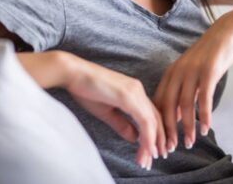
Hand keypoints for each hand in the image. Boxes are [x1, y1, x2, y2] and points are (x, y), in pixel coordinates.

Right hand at [62, 54, 166, 170]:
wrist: (73, 73)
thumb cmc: (86, 90)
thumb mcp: (107, 112)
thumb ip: (122, 124)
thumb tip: (136, 137)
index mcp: (134, 92)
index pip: (151, 116)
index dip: (154, 134)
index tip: (153, 152)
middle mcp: (139, 90)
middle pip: (156, 119)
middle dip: (158, 141)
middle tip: (156, 158)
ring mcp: (135, 92)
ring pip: (152, 121)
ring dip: (153, 142)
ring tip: (151, 159)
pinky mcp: (129, 96)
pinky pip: (144, 120)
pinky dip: (148, 136)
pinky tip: (148, 149)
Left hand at [151, 10, 232, 150]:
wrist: (228, 31)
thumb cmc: (210, 55)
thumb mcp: (192, 73)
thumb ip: (183, 93)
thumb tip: (175, 117)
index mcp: (171, 74)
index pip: (158, 103)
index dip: (157, 124)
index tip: (159, 141)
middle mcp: (178, 72)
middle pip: (167, 106)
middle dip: (167, 130)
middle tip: (170, 149)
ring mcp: (193, 71)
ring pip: (184, 105)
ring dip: (186, 127)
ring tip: (189, 143)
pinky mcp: (209, 71)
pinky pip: (204, 97)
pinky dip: (204, 115)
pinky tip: (206, 129)